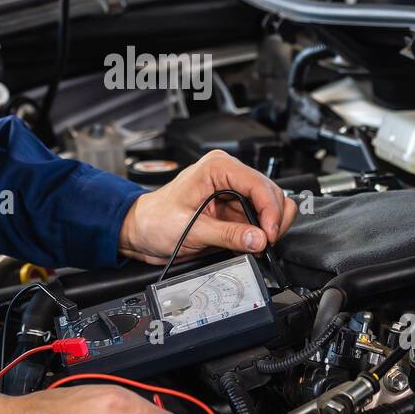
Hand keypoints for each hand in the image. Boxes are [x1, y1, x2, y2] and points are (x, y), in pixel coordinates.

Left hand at [117, 150, 296, 264]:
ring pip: (270, 206)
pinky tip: (253, 243)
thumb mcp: (191, 230)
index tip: (270, 234)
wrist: (141, 232)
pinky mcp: (235, 210)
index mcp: (217, 168)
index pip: (258, 184)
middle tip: (266, 243)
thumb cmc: (155, 220)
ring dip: (270, 227)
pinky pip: (260, 220)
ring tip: (260, 245)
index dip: (270, 210)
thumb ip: (228, 234)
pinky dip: (262, 233)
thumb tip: (258, 238)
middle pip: (270, 193)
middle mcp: (228, 175)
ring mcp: (234, 192)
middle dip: (273, 220)